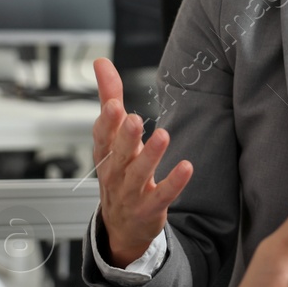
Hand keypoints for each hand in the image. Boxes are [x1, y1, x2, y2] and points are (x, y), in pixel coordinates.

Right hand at [91, 57, 192, 267]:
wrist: (121, 224)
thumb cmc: (117, 170)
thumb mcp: (111, 136)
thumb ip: (109, 97)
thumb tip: (101, 62)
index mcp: (104, 153)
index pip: (101, 136)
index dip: (106, 122)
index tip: (113, 105)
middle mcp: (114, 172)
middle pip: (118, 154)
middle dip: (125, 137)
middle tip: (133, 118)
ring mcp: (131, 192)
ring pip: (139, 174)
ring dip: (150, 155)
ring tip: (163, 135)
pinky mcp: (150, 207)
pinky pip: (162, 195)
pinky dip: (173, 182)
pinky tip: (186, 167)